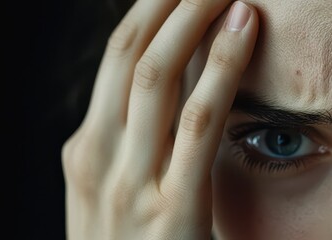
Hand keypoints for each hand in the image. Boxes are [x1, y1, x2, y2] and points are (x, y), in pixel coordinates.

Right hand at [61, 1, 257, 238]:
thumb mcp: (117, 204)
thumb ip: (134, 156)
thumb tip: (174, 107)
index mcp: (86, 152)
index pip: (115, 61)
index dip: (149, 13)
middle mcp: (97, 158)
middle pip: (130, 54)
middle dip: (169, 4)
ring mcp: (130, 182)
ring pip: (157, 75)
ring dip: (194, 17)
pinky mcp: (174, 207)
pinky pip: (199, 121)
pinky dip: (223, 66)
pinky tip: (245, 29)